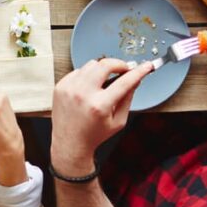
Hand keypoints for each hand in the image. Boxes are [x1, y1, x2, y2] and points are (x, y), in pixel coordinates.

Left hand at [51, 59, 151, 175]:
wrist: (70, 142)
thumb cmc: (94, 134)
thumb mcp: (118, 121)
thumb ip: (127, 99)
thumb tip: (135, 80)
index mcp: (100, 105)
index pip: (124, 82)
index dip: (138, 72)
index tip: (145, 66)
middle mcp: (83, 94)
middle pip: (105, 65)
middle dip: (119, 64)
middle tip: (124, 69)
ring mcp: (70, 88)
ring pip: (91, 64)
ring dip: (102, 69)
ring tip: (106, 80)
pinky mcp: (61, 86)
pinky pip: (78, 70)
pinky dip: (87, 75)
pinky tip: (90, 86)